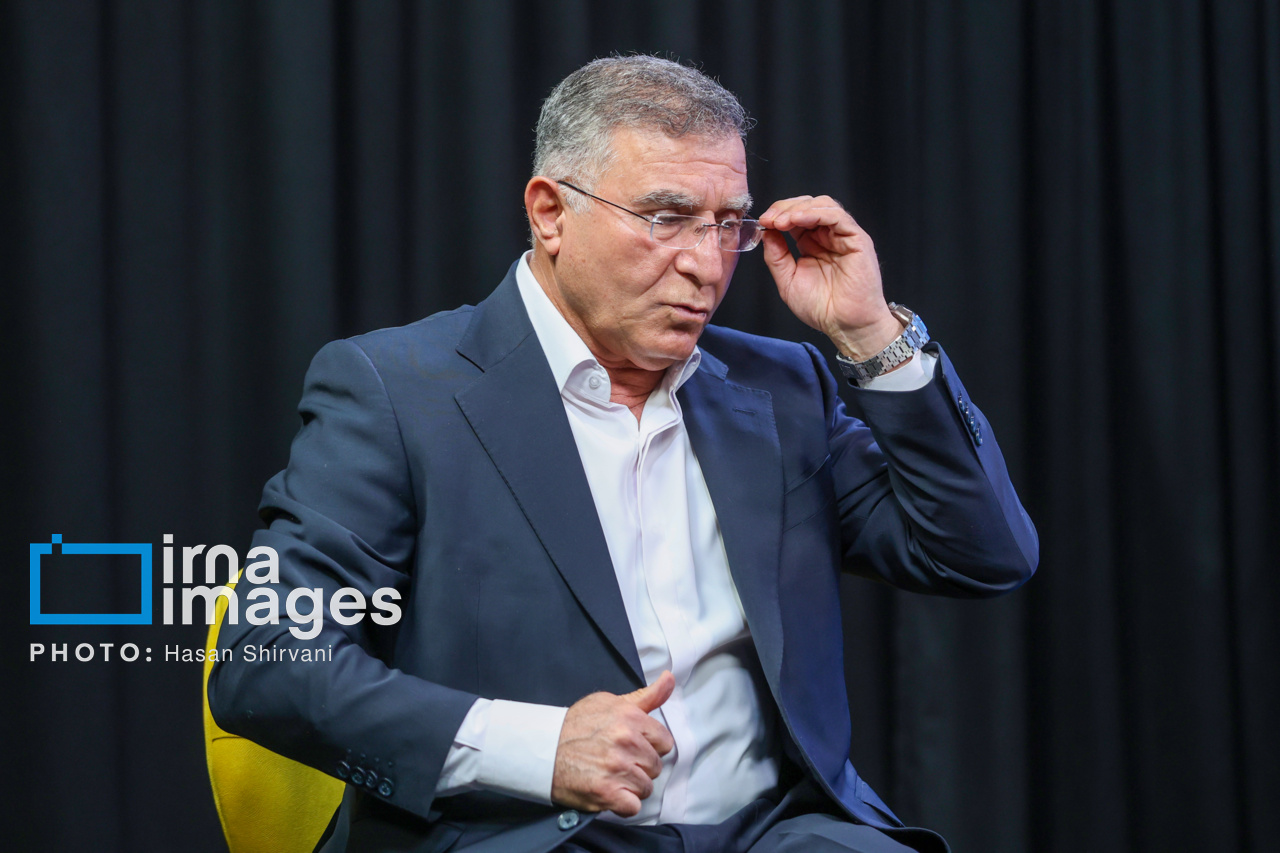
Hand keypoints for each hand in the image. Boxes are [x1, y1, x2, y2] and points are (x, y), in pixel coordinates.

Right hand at [550, 671, 675, 816]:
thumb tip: (669, 679)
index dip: (650, 747)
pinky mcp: (606, 792)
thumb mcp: (609, 702)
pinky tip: (609, 793)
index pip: (664, 742)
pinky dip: (623, 805)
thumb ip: (645, 696)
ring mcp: (617, 768)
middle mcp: (626, 742)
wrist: (541, 749)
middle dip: (640, 767)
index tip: (634, 748)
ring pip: (645, 788)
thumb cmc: (575, 724)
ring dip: (631, 787)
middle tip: (617, 762)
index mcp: (630, 718)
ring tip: (611, 777)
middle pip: (655, 767)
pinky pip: (633, 807)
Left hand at [758, 196, 903, 361]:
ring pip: (823, 205)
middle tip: (769, 219)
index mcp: (811, 243)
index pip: (794, 216)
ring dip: (798, 208)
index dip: (777, 214)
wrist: (844, 326)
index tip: (763, 222)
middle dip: (784, 208)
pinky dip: (816, 212)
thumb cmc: (821, 308)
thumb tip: (766, 232)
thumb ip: (776, 256)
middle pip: (807, 205)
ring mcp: (843, 236)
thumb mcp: (788, 281)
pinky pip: (837, 216)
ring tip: (781, 221)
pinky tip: (798, 219)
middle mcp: (827, 236)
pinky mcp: (857, 239)